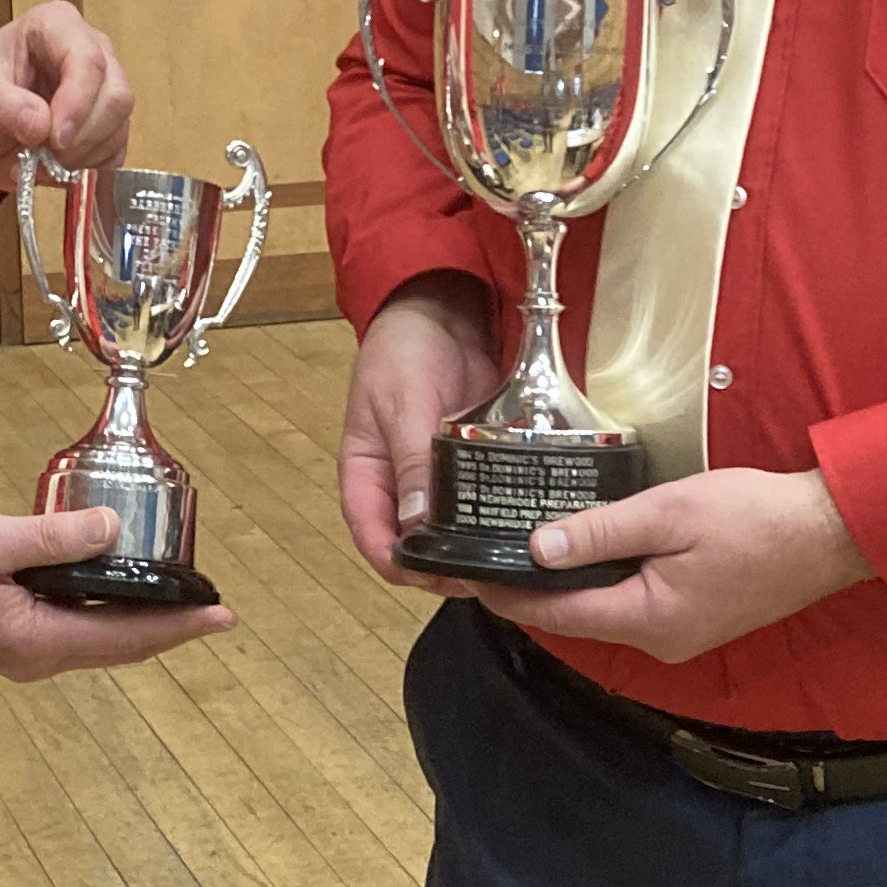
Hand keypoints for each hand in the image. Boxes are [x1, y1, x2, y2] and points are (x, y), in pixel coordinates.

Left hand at [0, 2, 130, 192]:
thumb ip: (4, 106)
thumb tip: (41, 124)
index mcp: (55, 25)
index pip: (88, 59)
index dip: (78, 103)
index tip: (54, 138)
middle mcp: (90, 50)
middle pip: (115, 95)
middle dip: (82, 136)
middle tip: (45, 156)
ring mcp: (104, 88)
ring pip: (119, 126)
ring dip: (81, 156)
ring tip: (40, 162)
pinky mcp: (108, 125)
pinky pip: (116, 151)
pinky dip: (87, 167)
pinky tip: (56, 166)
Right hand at [0, 503, 233, 680]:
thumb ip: (53, 537)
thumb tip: (113, 529)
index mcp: (35, 641)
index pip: (125, 637)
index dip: (178, 626)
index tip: (222, 616)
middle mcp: (36, 656)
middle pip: (121, 645)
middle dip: (171, 627)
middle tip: (216, 608)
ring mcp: (23, 650)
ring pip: (101, 640)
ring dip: (141, 620)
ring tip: (181, 598)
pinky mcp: (11, 635)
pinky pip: (77, 628)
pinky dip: (108, 612)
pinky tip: (120, 589)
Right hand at [338, 272, 499, 587]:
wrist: (441, 310)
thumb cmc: (404, 352)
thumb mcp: (403, 403)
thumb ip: (412, 461)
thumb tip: (416, 524)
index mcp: (366, 475)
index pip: (371, 536)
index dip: (398, 564)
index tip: (435, 577)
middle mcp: (398, 487)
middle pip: (412, 548)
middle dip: (442, 570)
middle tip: (484, 575)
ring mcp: (435, 481)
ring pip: (447, 536)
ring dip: (471, 554)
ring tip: (506, 563)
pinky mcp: (469, 469)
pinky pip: (477, 508)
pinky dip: (493, 525)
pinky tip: (521, 532)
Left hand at [470, 467, 867, 663]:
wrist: (831, 531)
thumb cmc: (753, 517)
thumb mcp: (667, 512)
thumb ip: (599, 532)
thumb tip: (535, 549)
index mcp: (648, 619)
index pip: (557, 614)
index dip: (507, 595)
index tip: (465, 574)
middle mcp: (659, 641)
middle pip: (575, 619)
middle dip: (528, 592)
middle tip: (484, 556)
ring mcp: (680, 635)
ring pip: (602, 613)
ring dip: (563, 588)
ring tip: (519, 551)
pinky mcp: (695, 619)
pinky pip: (630, 606)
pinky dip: (599, 584)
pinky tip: (581, 555)